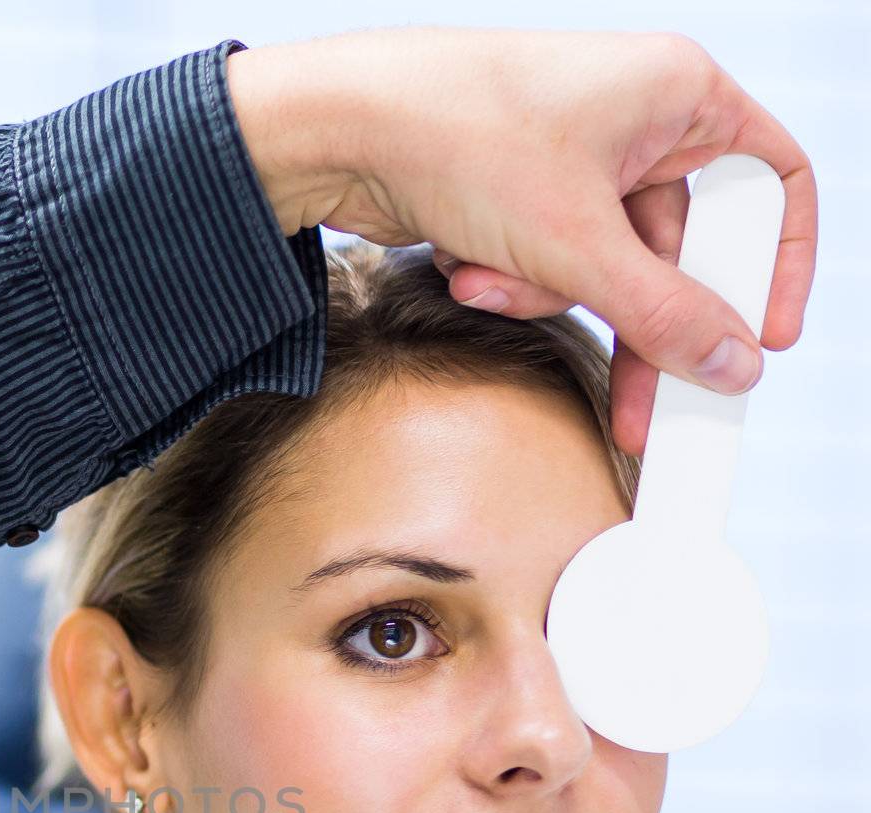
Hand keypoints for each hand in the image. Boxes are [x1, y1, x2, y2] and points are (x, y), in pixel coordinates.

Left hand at [225, 27, 816, 456]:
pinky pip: (548, 267)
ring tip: (493, 283)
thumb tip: (735, 363)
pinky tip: (467, 267)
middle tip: (640, 408)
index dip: (776, 266)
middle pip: (678, 252)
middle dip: (638, 325)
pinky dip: (512, 282)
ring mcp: (577, 162)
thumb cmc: (465, 140)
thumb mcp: (581, 246)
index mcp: (681, 96)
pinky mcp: (523, 199)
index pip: (772, 183)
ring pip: (604, 271)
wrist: (343, 131)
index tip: (765, 339)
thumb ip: (665, 315)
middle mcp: (638, 121)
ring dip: (548, 297)